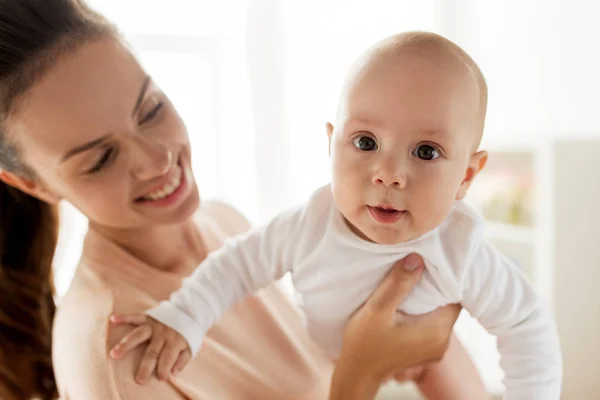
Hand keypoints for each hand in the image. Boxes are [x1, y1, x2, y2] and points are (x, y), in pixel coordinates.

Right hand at [109, 314, 190, 383]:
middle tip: (139, 379)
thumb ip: (183, 359)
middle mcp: (163, 333)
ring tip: (114, 354)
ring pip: (139, 334)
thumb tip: (174, 372)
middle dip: (146, 366)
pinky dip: (124, 317)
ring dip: (126, 344)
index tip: (160, 378)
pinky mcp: (148, 316)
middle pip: (152, 351)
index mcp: (175, 341)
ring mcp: (154, 324)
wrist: (189, 310)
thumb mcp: (191, 347)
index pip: (168, 357)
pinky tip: (113, 319)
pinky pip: (135, 316)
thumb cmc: (187, 333)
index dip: (164, 368)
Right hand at [330, 253, 460, 399]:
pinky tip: (408, 304)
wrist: (357, 373)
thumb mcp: (377, 309)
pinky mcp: (428, 351)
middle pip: (448, 304)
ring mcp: (437, 349)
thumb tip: (417, 258)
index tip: (427, 264)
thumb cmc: (363, 343)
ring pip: (440, 313)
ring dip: (428, 299)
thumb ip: (397, 284)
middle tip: (417, 270)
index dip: (443, 278)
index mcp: (436, 331)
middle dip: (434, 287)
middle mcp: (443, 342)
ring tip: (411, 285)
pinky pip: (433, 323)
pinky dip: (424, 312)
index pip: (453, 295)